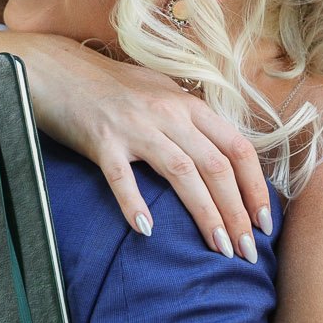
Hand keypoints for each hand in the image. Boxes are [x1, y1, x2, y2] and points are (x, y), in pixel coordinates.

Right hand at [17, 34, 272, 259]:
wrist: (57, 71)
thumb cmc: (112, 89)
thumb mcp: (162, 95)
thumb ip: (191, 122)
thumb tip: (222, 158)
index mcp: (189, 105)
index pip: (237, 148)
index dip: (256, 187)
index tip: (265, 222)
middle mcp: (169, 114)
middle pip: (216, 167)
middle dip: (237, 213)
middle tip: (247, 251)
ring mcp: (135, 127)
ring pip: (182, 174)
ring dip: (205, 214)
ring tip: (218, 248)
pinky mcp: (102, 141)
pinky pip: (122, 177)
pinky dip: (135, 204)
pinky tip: (146, 231)